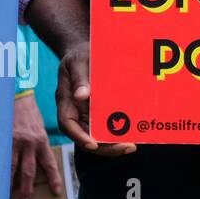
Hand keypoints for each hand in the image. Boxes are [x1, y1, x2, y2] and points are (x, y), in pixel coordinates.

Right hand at [11, 93, 62, 198]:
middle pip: (29, 171)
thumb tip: (39, 158)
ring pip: (12, 169)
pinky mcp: (3, 141)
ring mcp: (15, 143)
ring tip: (8, 196)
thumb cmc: (29, 113)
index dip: (53, 178)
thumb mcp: (40, 128)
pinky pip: (0, 160)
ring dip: (10, 184)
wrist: (17, 98)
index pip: (49, 164)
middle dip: (28, 188)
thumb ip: (39, 143)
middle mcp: (30, 144)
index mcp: (42, 141)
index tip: (56, 191)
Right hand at [56, 41, 135, 156]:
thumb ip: (79, 78)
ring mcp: (88, 113)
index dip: (80, 137)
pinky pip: (108, 124)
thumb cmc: (79, 55)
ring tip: (132, 146)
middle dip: (104, 147)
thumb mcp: (77, 62)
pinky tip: (133, 133)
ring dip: (113, 143)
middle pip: (86, 136)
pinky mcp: (100, 110)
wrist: (85, 50)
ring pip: (98, 134)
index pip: (69, 125)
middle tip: (126, 148)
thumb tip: (82, 96)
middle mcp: (76, 112)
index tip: (93, 144)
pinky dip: (118, 131)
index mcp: (65, 102)